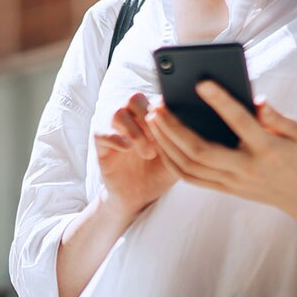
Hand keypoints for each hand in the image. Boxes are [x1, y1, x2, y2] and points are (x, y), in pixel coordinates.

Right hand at [94, 92, 175, 217]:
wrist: (139, 197)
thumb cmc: (159, 173)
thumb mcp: (177, 155)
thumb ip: (183, 137)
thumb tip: (196, 122)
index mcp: (149, 116)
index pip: (154, 98)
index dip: (164, 110)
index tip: (174, 128)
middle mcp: (130, 118)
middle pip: (134, 98)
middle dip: (149, 119)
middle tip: (160, 141)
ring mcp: (114, 129)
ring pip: (118, 112)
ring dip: (136, 133)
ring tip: (148, 153)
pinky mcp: (101, 144)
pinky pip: (102, 132)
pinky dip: (117, 139)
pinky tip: (128, 150)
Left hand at [144, 80, 296, 232]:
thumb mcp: (296, 131)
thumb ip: (275, 116)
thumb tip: (256, 99)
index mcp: (266, 149)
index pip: (240, 122)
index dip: (220, 101)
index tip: (201, 82)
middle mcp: (245, 168)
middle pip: (201, 150)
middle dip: (174, 128)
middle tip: (157, 104)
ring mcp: (232, 182)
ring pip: (189, 166)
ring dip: (166, 142)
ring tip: (152, 119)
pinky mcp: (224, 190)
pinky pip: (190, 178)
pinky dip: (171, 160)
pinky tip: (160, 142)